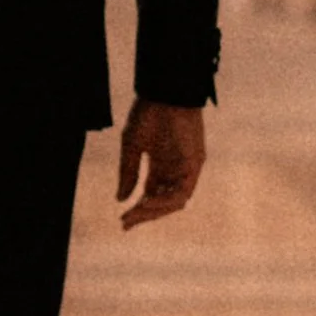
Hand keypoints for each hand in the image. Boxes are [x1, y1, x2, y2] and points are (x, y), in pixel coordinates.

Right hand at [116, 99, 205, 229]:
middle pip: (162, 202)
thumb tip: (120, 199)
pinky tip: (148, 201)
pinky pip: (183, 192)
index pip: (150, 195)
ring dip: (155, 211)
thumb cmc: (149, 113)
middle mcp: (174, 170)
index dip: (138, 210)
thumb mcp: (132, 145)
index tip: (122, 221)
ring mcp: (186, 169)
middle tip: (126, 222)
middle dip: (144, 214)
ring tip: (136, 212)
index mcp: (160, 165)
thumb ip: (128, 172)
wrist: (165, 92)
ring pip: (174, 202)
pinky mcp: (195, 165)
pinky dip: (166, 201)